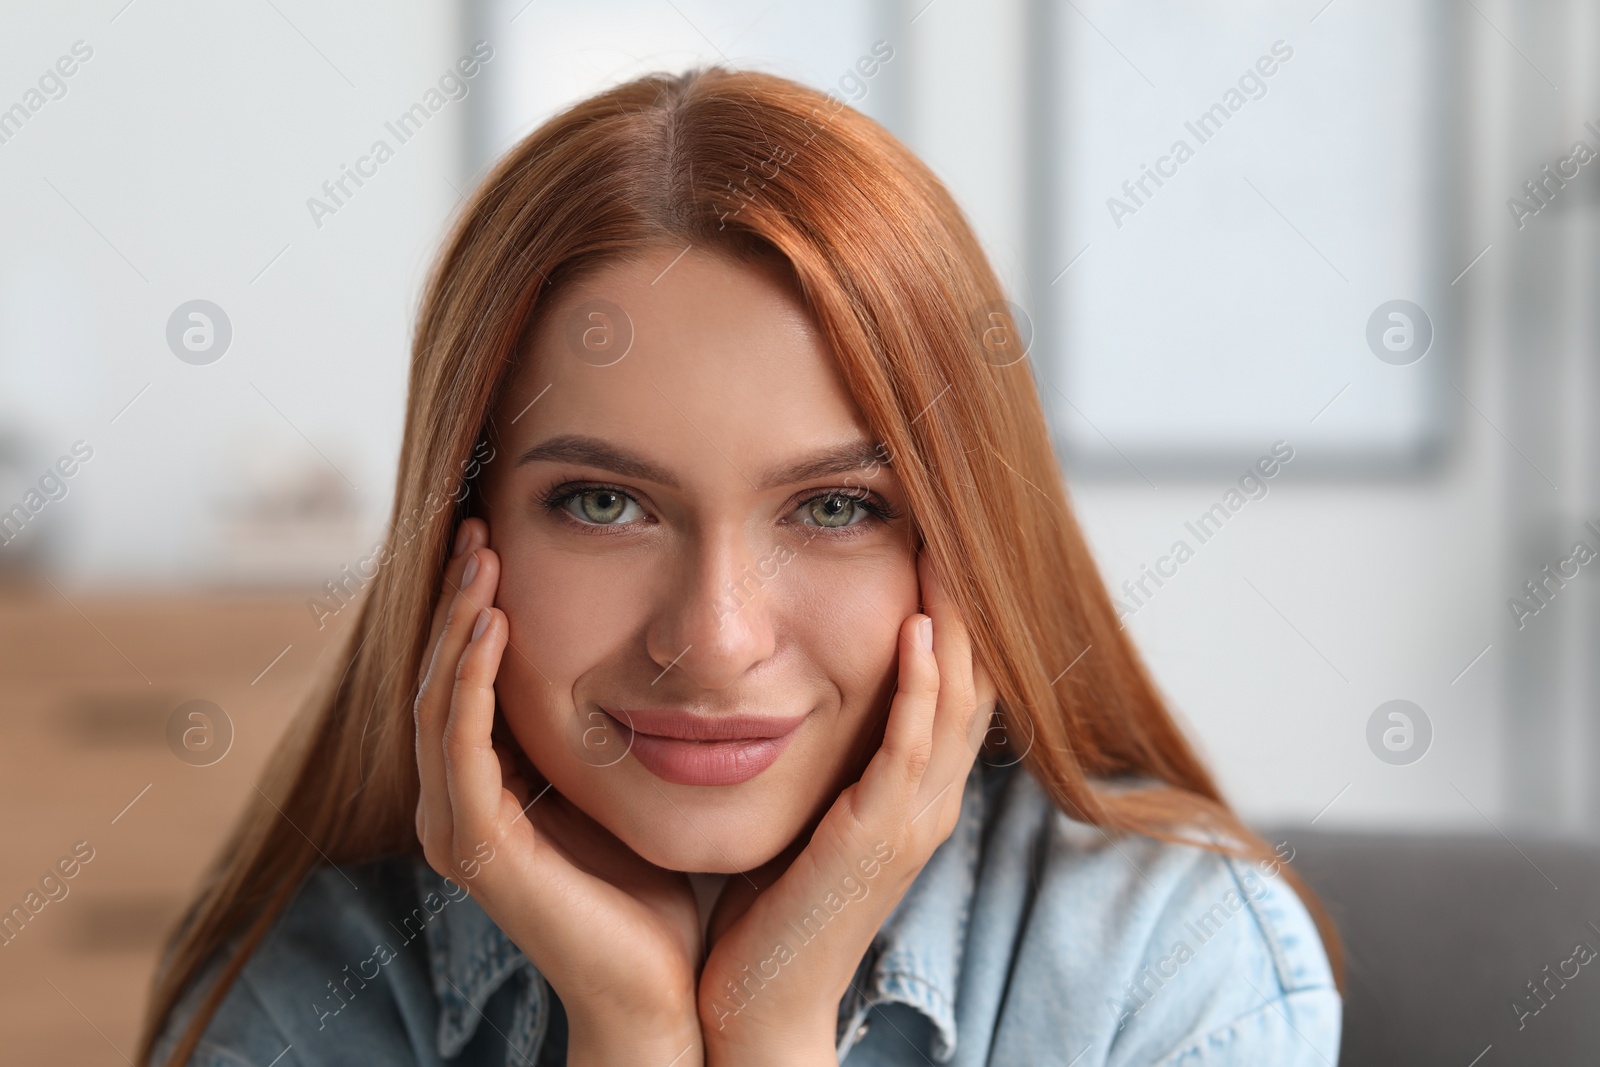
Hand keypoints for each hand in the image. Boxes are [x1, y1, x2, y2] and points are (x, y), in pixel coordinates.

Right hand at [413, 518, 704, 1065]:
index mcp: (490, 789)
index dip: (473, 606)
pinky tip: (489, 625)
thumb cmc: (657, 889)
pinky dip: (468, 682)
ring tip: (479, 555)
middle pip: (440, 678)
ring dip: (455, 624)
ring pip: (439, 701)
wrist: (666, 991)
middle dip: (455, 598)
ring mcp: (462, 829)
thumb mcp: (629, 780)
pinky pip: (460, 748)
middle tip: (475, 525)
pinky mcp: (479, 850)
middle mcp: (461, 805)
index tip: (496, 535)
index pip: (465, 678)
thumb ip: (613, 721)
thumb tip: (643, 645)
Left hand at [695, 550, 997, 1064]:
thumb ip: (815, 748)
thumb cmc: (764, 902)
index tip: (935, 530)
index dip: (957, 605)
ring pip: (958, 700)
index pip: (956, 678)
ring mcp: (912, 820)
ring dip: (956, 620)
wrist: (754, 1002)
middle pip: (976, 675)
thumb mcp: (802, 805)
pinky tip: (914, 629)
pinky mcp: (879, 839)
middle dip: (970, 594)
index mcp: (912, 789)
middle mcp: (928, 799)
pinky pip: (910, 749)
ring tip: (946, 544)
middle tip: (956, 514)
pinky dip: (920, 686)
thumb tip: (783, 678)